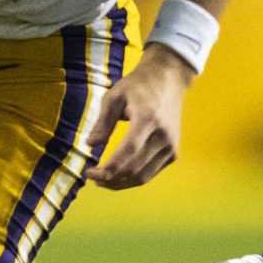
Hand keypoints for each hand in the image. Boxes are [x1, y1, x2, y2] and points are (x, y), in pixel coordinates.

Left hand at [84, 45, 192, 188]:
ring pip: (143, 176)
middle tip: (93, 178)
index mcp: (147, 119)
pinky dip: (133, 178)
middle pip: (134, 169)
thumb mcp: (114, 97)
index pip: (127, 152)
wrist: (168, 79)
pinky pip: (151, 173)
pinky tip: (119, 176)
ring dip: (121, 183)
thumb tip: (90, 145)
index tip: (89, 173)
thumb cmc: (138, 86)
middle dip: (110, 179)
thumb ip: (102, 122)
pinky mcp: (173, 152)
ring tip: (103, 180)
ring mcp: (171, 146)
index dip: (107, 169)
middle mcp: (163, 136)